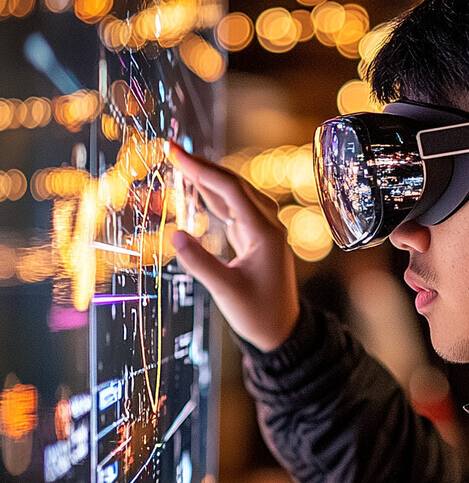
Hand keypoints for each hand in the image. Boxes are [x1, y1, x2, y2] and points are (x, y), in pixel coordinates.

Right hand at [167, 142, 300, 351]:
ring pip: (237, 195)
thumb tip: (175, 235)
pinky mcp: (258, 240)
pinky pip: (237, 210)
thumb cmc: (258, 315)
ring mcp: (265, 232)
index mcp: (265, 234)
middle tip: (173, 150)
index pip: (231, 190)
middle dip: (204, 167)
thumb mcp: (226, 291)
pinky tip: (201, 189)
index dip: (202, 170)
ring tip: (182, 163)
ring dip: (211, 179)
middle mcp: (269, 227)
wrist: (282, 331)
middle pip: (235, 185)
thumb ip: (200, 263)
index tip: (175, 153)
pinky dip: (218, 197)